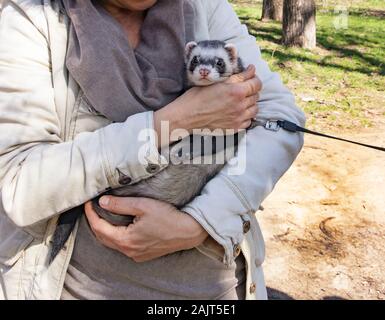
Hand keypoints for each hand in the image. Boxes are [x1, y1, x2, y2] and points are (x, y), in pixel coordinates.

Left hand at [84, 196, 207, 261]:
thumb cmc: (168, 217)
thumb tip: (102, 201)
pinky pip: (123, 246)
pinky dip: (116, 236)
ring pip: (113, 243)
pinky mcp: (144, 255)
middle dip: (95, 223)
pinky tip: (120, 226)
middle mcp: (129, 251)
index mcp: (126, 240)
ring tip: (104, 215)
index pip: (99, 228)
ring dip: (105, 230)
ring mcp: (136, 255)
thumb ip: (120, 204)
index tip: (89, 202)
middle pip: (103, 238)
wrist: (189, 231)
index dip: (91, 214)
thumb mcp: (143, 206)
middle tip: (93, 208)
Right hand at [154, 65, 261, 144]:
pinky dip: (245, 116)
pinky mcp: (235, 128)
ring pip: (254, 109)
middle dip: (251, 90)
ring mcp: (238, 118)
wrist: (187, 116)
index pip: (257, 83)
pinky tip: (236, 112)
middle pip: (256, 96)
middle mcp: (240, 106)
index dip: (254, 78)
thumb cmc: (197, 97)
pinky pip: (248, 121)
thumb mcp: (216, 81)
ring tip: (239, 101)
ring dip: (249, 103)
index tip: (249, 78)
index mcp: (236, 91)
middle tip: (240, 89)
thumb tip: (251, 70)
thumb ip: (237, 76)